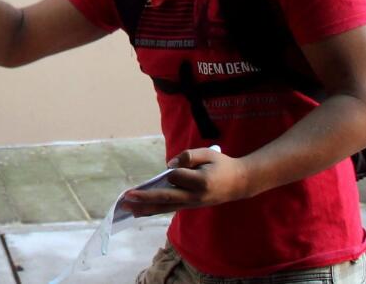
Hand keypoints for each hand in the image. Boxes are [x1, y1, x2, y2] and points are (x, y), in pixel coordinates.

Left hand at [120, 147, 251, 216]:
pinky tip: (138, 212)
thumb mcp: (208, 153)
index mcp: (202, 182)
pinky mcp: (189, 206)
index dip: (173, 169)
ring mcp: (192, 204)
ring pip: (165, 207)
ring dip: (144, 208)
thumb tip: (169, 165)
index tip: (175, 164)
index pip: (177, 176)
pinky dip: (153, 210)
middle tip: (126, 197)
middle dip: (145, 198)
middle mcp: (196, 196)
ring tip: (126, 207)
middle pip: (166, 198)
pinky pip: (169, 209)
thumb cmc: (221, 165)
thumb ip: (188, 156)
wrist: (239, 183)